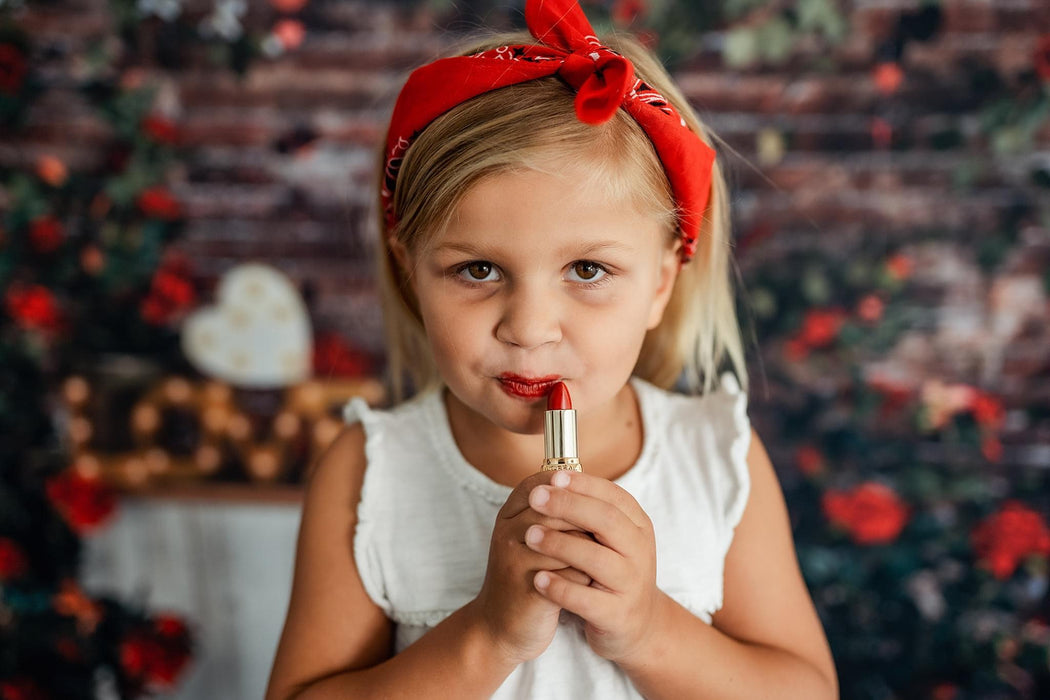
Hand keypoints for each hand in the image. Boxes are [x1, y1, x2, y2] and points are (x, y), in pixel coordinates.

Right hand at [473, 471, 592, 664]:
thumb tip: (595, 491)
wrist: (502, 628)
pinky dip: (586, 577)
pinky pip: (569, 574)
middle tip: (611, 532)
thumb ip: (556, 515)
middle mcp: (507, 532)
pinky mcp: (527, 590)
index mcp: (510, 514)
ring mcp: (515, 560)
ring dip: (592, 548)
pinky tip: (592, 583)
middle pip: (558, 508)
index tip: (597, 502)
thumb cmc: (527, 577)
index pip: (544, 483)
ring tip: (605, 557)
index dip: (575, 489)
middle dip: (589, 520)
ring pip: (568, 540)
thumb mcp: (534, 541)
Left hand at [524, 471, 664, 664]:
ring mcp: (631, 583)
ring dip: (559, 544)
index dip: (582, 484)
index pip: (613, 496)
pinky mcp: (618, 614)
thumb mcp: (610, 537)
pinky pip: (587, 599)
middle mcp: (639, 551)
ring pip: (596, 558)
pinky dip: (561, 587)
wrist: (637, 625)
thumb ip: (589, 509)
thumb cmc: (613, 570)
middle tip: (535, 498)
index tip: (552, 477)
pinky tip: (537, 579)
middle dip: (568, 505)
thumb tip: (552, 474)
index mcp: (637, 525)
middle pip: (606, 520)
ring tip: (528, 536)